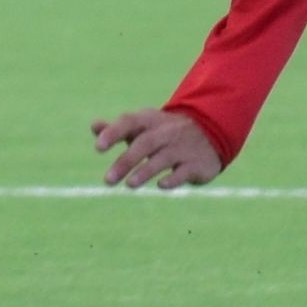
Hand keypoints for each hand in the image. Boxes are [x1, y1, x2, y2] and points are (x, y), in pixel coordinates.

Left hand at [93, 107, 224, 190]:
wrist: (211, 132)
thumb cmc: (166, 132)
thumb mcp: (144, 126)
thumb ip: (118, 128)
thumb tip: (94, 126)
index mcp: (150, 121)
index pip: (129, 122)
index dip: (113, 133)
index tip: (98, 148)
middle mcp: (166, 132)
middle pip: (144, 144)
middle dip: (126, 161)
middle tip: (107, 180)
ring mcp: (182, 148)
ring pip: (163, 158)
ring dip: (145, 171)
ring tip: (129, 185)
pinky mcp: (196, 164)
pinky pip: (184, 171)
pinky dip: (173, 178)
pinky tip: (161, 185)